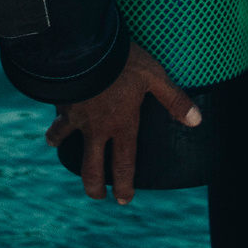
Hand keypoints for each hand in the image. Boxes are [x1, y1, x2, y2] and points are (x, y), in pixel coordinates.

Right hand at [44, 41, 196, 203]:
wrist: (84, 47)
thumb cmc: (124, 62)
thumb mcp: (155, 77)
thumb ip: (174, 100)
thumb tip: (197, 121)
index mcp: (122, 125)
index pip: (124, 164)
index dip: (124, 185)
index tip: (123, 200)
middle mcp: (97, 128)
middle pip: (92, 167)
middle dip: (94, 186)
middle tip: (96, 196)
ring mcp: (75, 116)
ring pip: (63, 139)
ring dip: (60, 143)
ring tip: (55, 144)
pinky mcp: (59, 100)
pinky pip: (54, 112)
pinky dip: (51, 112)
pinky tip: (50, 109)